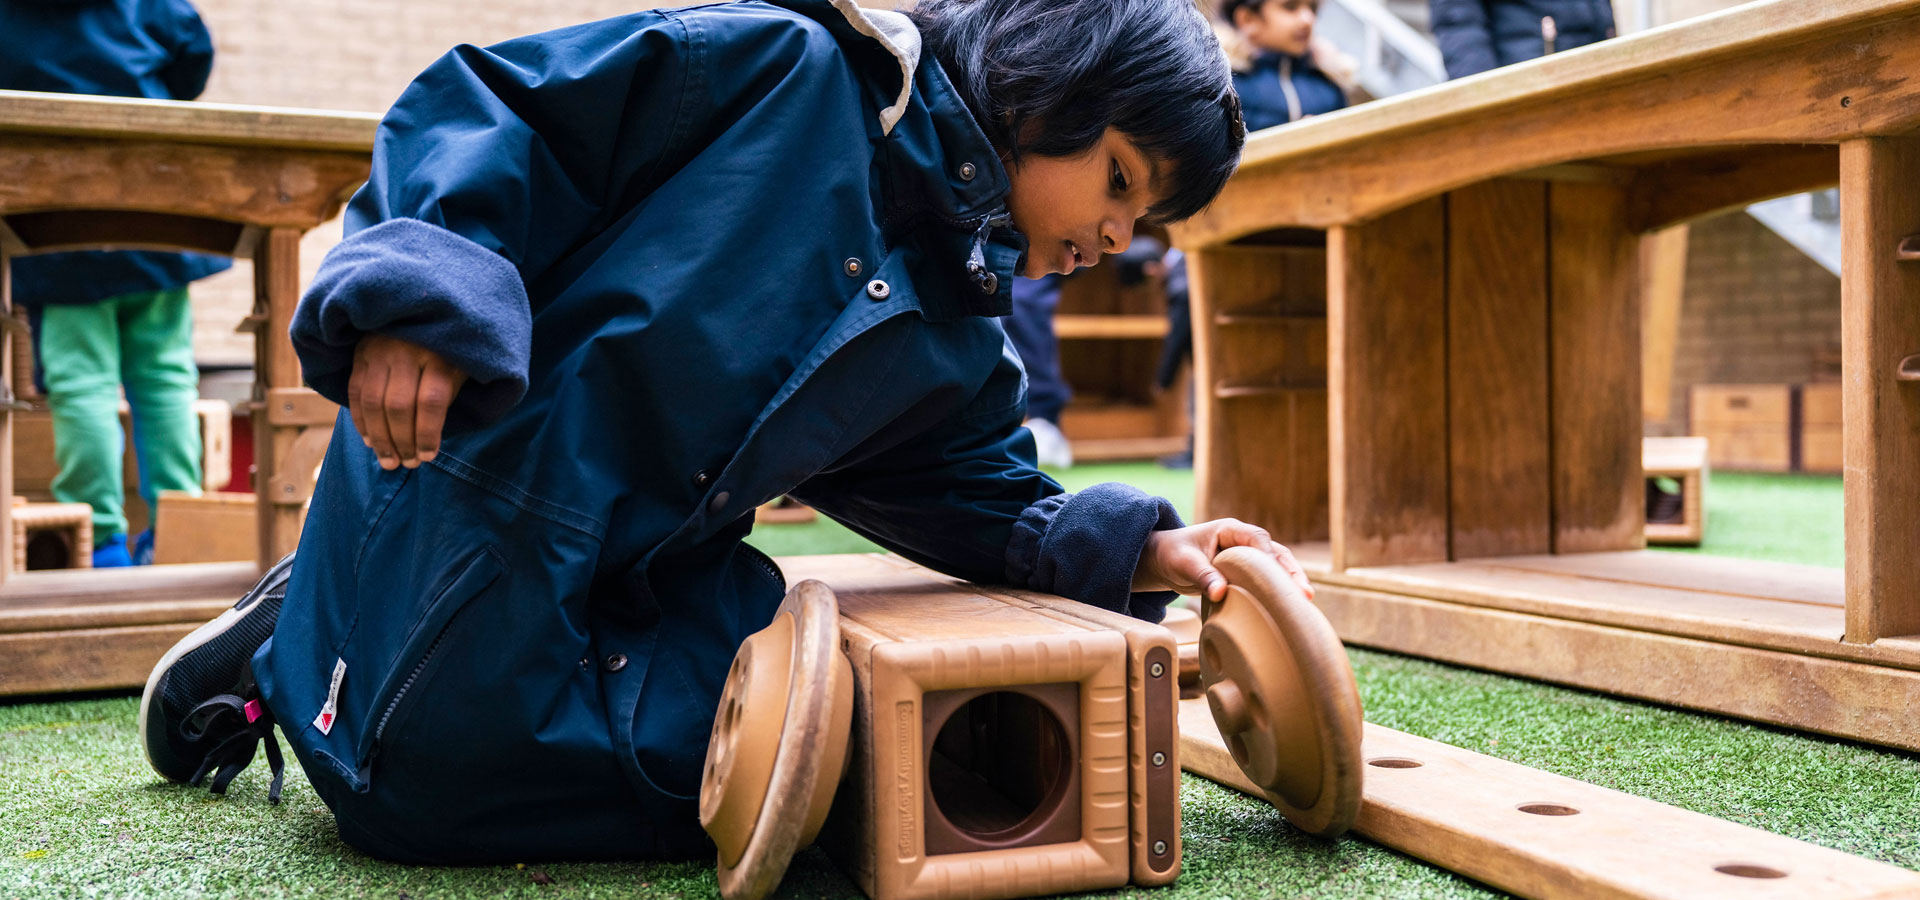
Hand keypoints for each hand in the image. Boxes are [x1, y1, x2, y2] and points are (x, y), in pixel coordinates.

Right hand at [346, 334, 467, 469]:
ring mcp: (381, 350)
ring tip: (388, 460)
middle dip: (402, 442)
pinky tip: (370, 440)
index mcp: (440, 354)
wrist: (424, 307)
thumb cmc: (450, 350)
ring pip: (374, 402)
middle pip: (399, 406)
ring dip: (380, 438)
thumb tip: (427, 442)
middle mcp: (407, 351)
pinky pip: (356, 392)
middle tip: (407, 464)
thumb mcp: (462, 367)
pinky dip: (361, 421)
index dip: (428, 434)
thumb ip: (447, 396)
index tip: (428, 457)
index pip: (431, 402)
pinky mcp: (362, 352)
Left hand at [1133, 518, 1313, 602]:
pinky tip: (1290, 606)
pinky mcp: (1247, 573)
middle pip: (1275, 553)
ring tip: (1305, 602)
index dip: (1269, 557)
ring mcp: (1248, 557)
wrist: (1165, 560)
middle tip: (1304, 594)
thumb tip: (1220, 593)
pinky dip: (1279, 590)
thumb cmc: (1174, 555)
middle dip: (1291, 572)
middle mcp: (1244, 541)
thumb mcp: (1184, 564)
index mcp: (1231, 530)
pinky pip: (1268, 579)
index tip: (1277, 578)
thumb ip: (1202, 576)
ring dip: (1291, 581)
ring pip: (1277, 566)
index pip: (1258, 539)